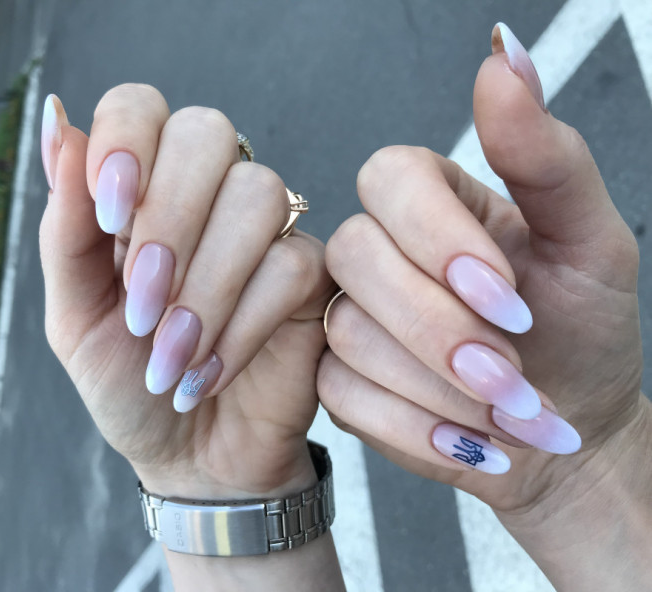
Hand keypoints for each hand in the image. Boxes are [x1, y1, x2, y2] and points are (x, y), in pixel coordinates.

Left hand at [39, 85, 333, 500]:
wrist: (188, 456)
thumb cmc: (127, 382)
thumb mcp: (75, 315)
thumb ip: (66, 228)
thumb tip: (54, 120)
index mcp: (144, 189)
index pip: (140, 107)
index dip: (125, 143)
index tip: (109, 218)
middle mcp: (209, 193)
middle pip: (207, 134)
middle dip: (168, 219)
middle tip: (142, 308)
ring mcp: (268, 229)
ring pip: (256, 196)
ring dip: (205, 285)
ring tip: (170, 358)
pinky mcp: (312, 274)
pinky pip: (290, 264)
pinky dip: (241, 326)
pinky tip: (209, 372)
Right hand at [319, 24, 649, 588]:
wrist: (568, 428)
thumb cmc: (585, 331)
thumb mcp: (589, 241)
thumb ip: (546, 155)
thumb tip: (504, 55)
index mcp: (435, 201)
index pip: (389, 177)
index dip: (436, 237)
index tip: (508, 296)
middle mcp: (380, 251)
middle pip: (356, 256)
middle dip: (439, 328)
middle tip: (512, 374)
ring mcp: (349, 314)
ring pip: (351, 333)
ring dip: (440, 388)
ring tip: (507, 410)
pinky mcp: (336, 378)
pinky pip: (344, 396)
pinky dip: (419, 428)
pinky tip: (470, 438)